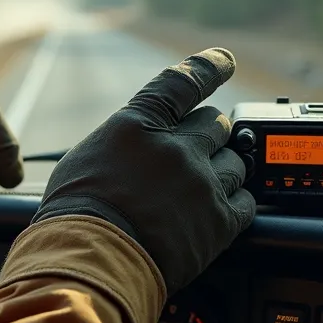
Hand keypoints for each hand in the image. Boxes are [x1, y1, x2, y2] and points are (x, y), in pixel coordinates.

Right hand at [32, 48, 255, 293]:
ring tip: (197, 193)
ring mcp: (202, 183)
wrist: (91, 263)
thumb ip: (124, 143)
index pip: (183, 82)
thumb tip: (136, 147)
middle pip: (215, 124)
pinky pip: (246, 202)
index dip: (209, 67)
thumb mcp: (86, 159)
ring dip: (221, 171)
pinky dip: (234, 205)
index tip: (225, 60)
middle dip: (208, 136)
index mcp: (139, 124)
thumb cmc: (76, 216)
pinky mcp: (220, 221)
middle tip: (192, 156)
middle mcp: (176, 147)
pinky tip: (214, 215)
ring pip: (235, 161)